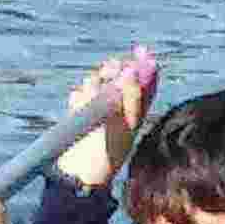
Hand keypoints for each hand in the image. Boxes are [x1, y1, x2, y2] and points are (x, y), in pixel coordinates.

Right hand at [54, 53, 147, 188]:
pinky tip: (79, 100)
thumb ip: (132, 96)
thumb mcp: (126, 123)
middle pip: (120, 79)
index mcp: (137, 113)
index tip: (142, 50)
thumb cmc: (109, 152)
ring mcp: (98, 113)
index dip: (145, 65)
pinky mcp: (79, 116)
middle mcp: (119, 111)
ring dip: (96, 80)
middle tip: (111, 68)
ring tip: (93, 88)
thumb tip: (133, 70)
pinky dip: (80, 94)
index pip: (145, 84)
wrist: (81, 174)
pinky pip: (80, 95)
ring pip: (98, 84)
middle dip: (115, 69)